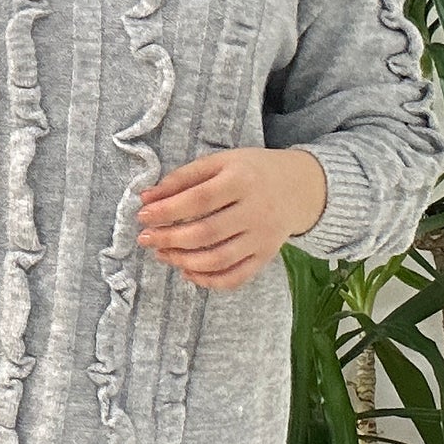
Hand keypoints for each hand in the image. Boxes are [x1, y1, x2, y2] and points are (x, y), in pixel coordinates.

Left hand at [135, 147, 327, 290]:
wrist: (301, 187)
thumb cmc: (252, 171)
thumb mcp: (221, 162)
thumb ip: (183, 178)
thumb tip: (146, 197)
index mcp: (242, 180)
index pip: (199, 200)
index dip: (167, 211)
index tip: (143, 216)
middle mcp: (255, 211)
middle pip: (206, 233)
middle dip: (169, 239)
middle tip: (145, 239)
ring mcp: (262, 238)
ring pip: (218, 260)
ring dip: (183, 261)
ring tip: (162, 254)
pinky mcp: (265, 256)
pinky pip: (235, 277)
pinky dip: (208, 280)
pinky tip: (187, 271)